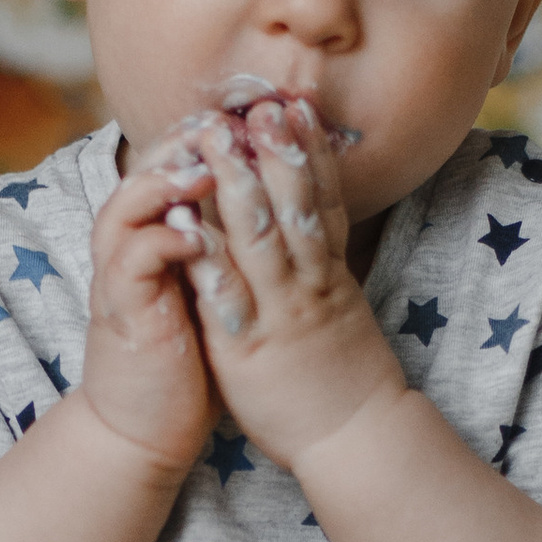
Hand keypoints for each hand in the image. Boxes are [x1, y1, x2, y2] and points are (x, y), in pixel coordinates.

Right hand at [82, 142, 221, 484]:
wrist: (146, 426)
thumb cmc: (186, 360)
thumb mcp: (211, 291)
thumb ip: (225, 246)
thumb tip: (271, 203)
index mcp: (158, 235)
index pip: (173, 164)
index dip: (207, 135)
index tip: (250, 114)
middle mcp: (132, 244)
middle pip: (148, 169)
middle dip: (187, 139)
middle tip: (227, 116)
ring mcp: (122, 275)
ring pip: (132, 204)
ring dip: (169, 178)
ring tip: (207, 160)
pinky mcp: (122, 310)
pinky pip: (134, 259)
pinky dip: (161, 238)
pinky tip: (193, 228)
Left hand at [179, 97, 405, 470]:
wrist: (356, 437)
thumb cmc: (341, 376)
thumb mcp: (342, 308)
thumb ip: (325, 266)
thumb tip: (317, 225)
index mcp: (329, 274)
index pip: (323, 200)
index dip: (310, 152)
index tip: (297, 106)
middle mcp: (307, 283)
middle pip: (292, 206)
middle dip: (273, 151)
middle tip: (257, 103)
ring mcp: (279, 312)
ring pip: (261, 237)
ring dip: (238, 182)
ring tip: (219, 138)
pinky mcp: (247, 346)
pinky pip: (225, 293)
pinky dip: (206, 254)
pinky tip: (186, 222)